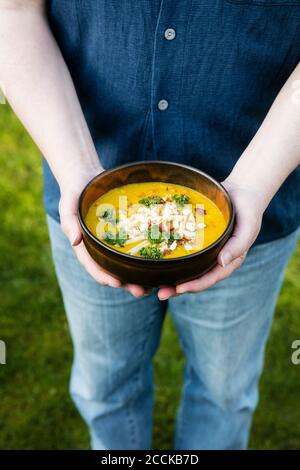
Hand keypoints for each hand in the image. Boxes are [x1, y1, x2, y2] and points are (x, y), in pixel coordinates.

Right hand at [58, 167, 148, 297]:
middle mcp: (99, 248)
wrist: (85, 177)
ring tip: (155, 284)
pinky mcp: (123, 233)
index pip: (94, 266)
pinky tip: (158, 262)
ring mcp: (112, 242)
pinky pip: (134, 247)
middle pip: (113, 270)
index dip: (105, 276)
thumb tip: (75, 242)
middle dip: (127, 283)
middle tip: (143, 292)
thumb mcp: (68, 204)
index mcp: (84, 246)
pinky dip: (144, 257)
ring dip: (138, 276)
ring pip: (125, 263)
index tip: (118, 284)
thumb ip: (69, 222)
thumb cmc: (74, 192)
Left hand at [158, 176, 265, 299]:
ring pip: (186, 267)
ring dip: (171, 276)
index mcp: (229, 261)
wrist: (242, 192)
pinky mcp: (195, 240)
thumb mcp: (248, 227)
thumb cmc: (249, 210)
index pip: (211, 278)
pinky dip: (170, 257)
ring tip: (153, 283)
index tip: (180, 288)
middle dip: (178, 288)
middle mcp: (215, 259)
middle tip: (160, 293)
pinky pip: (182, 250)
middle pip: (195, 278)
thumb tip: (221, 263)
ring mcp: (205, 250)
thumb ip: (238, 245)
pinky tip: (156, 260)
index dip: (196, 285)